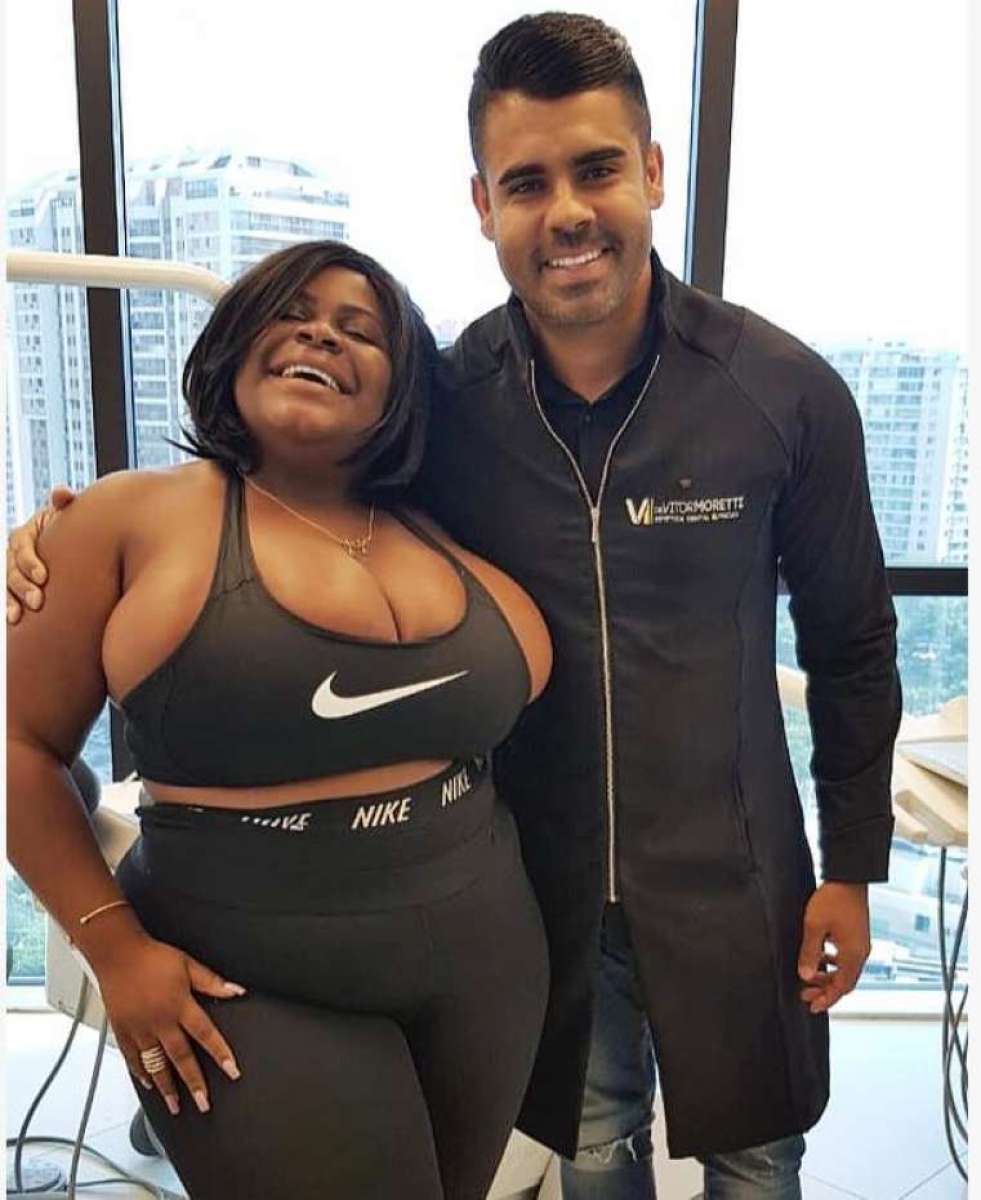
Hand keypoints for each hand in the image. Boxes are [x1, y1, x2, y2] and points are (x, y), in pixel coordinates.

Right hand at [6, 486, 75, 623]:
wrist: (75, 548)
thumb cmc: (73, 529)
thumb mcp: (68, 516)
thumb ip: (65, 504)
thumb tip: (61, 493)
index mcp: (26, 534)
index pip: (21, 547)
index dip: (30, 562)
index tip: (43, 577)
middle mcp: (15, 553)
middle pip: (12, 569)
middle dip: (22, 586)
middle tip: (38, 601)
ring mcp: (14, 571)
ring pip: (6, 585)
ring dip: (12, 600)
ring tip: (19, 615)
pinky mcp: (18, 587)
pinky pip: (9, 597)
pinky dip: (9, 607)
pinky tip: (13, 620)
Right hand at [97, 933, 245, 1115]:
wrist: (118, 954)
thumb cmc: (153, 957)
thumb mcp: (188, 964)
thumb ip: (212, 982)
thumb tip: (236, 991)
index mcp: (179, 1006)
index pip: (206, 1034)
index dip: (221, 1053)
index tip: (232, 1071)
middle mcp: (160, 1022)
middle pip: (180, 1058)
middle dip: (194, 1083)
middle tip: (203, 1103)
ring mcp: (139, 1029)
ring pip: (156, 1064)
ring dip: (167, 1087)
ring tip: (176, 1105)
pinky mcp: (122, 1031)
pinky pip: (132, 1058)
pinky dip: (140, 1072)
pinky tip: (148, 1084)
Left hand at [797, 881, 869, 1013]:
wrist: (849, 878)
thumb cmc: (834, 899)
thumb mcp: (814, 926)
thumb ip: (809, 952)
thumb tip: (805, 975)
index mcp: (853, 954)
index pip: (842, 987)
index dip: (827, 999)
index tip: (812, 1006)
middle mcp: (860, 952)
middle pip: (844, 981)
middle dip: (825, 990)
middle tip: (805, 993)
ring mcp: (860, 944)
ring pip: (845, 970)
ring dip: (828, 976)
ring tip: (808, 976)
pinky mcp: (856, 935)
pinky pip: (845, 957)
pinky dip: (832, 963)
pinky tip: (818, 956)